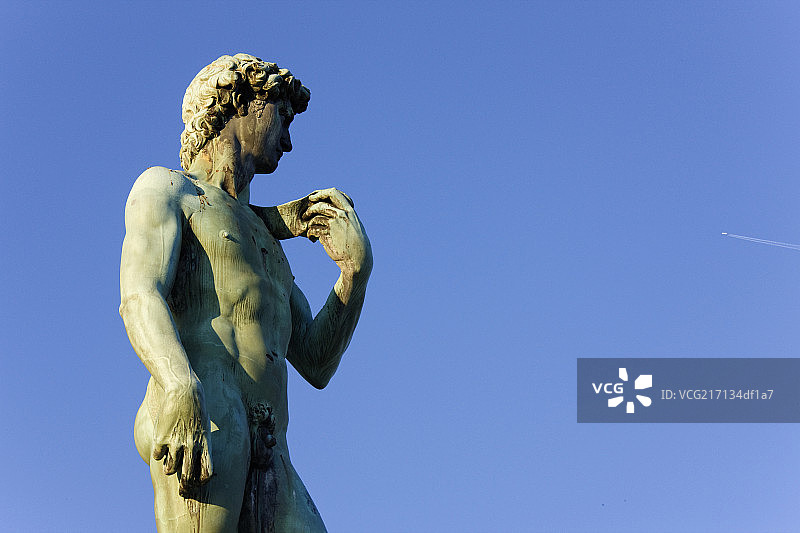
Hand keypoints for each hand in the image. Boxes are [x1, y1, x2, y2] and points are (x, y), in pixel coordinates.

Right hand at [152, 381, 213, 496]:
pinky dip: (159, 454)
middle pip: (188, 475)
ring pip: (170, 468)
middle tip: (182, 489)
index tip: (199, 482)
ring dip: (170, 468)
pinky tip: (162, 446)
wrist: (184, 391)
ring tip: (170, 464)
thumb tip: (196, 459)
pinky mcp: (161, 438)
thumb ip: (200, 443)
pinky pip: (158, 455)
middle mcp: (191, 445)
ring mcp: (175, 442)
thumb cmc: (197, 408)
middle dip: (185, 486)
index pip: (207, 471)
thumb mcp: (204, 426)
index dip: (203, 481)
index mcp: (205, 443)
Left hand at [302, 188, 372, 276]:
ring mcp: (336, 223)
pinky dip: (310, 233)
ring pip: (316, 216)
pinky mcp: (329, 233)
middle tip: (306, 215)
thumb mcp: (352, 228)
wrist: (358, 259)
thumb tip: (331, 216)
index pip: (334, 193)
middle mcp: (343, 214)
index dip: (321, 193)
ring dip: (309, 222)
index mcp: (349, 211)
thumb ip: (342, 220)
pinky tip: (311, 238)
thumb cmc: (355, 245)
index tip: (313, 198)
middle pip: (322, 204)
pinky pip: (314, 228)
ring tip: (308, 228)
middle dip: (311, 208)